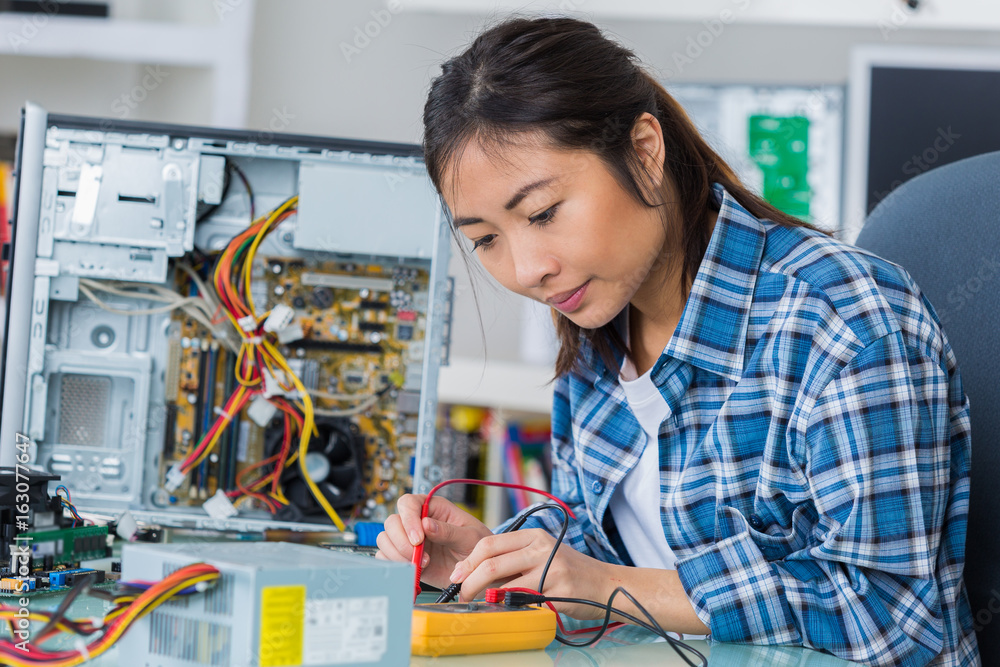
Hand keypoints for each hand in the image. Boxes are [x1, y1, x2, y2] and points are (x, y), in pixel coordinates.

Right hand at [375, 493, 492, 588]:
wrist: (477, 571)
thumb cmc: (477, 546)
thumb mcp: (469, 537)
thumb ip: (448, 531)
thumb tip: (426, 524)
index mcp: (433, 507)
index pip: (408, 503)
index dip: (408, 520)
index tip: (418, 539)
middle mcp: (417, 521)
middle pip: (392, 522)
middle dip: (402, 541)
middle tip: (420, 557)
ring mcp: (409, 539)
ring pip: (386, 540)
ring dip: (399, 554)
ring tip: (422, 565)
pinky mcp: (405, 557)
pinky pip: (386, 557)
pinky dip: (396, 565)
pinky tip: (415, 570)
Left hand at [449, 528, 612, 619]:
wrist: (607, 585)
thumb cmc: (569, 574)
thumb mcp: (542, 557)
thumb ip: (514, 562)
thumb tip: (475, 575)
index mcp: (533, 535)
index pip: (489, 543)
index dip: (468, 561)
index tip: (457, 576)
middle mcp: (540, 546)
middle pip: (491, 560)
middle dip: (469, 579)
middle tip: (461, 593)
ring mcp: (550, 565)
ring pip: (502, 581)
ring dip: (483, 595)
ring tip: (477, 603)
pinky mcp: (557, 587)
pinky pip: (522, 598)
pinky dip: (506, 605)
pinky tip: (502, 609)